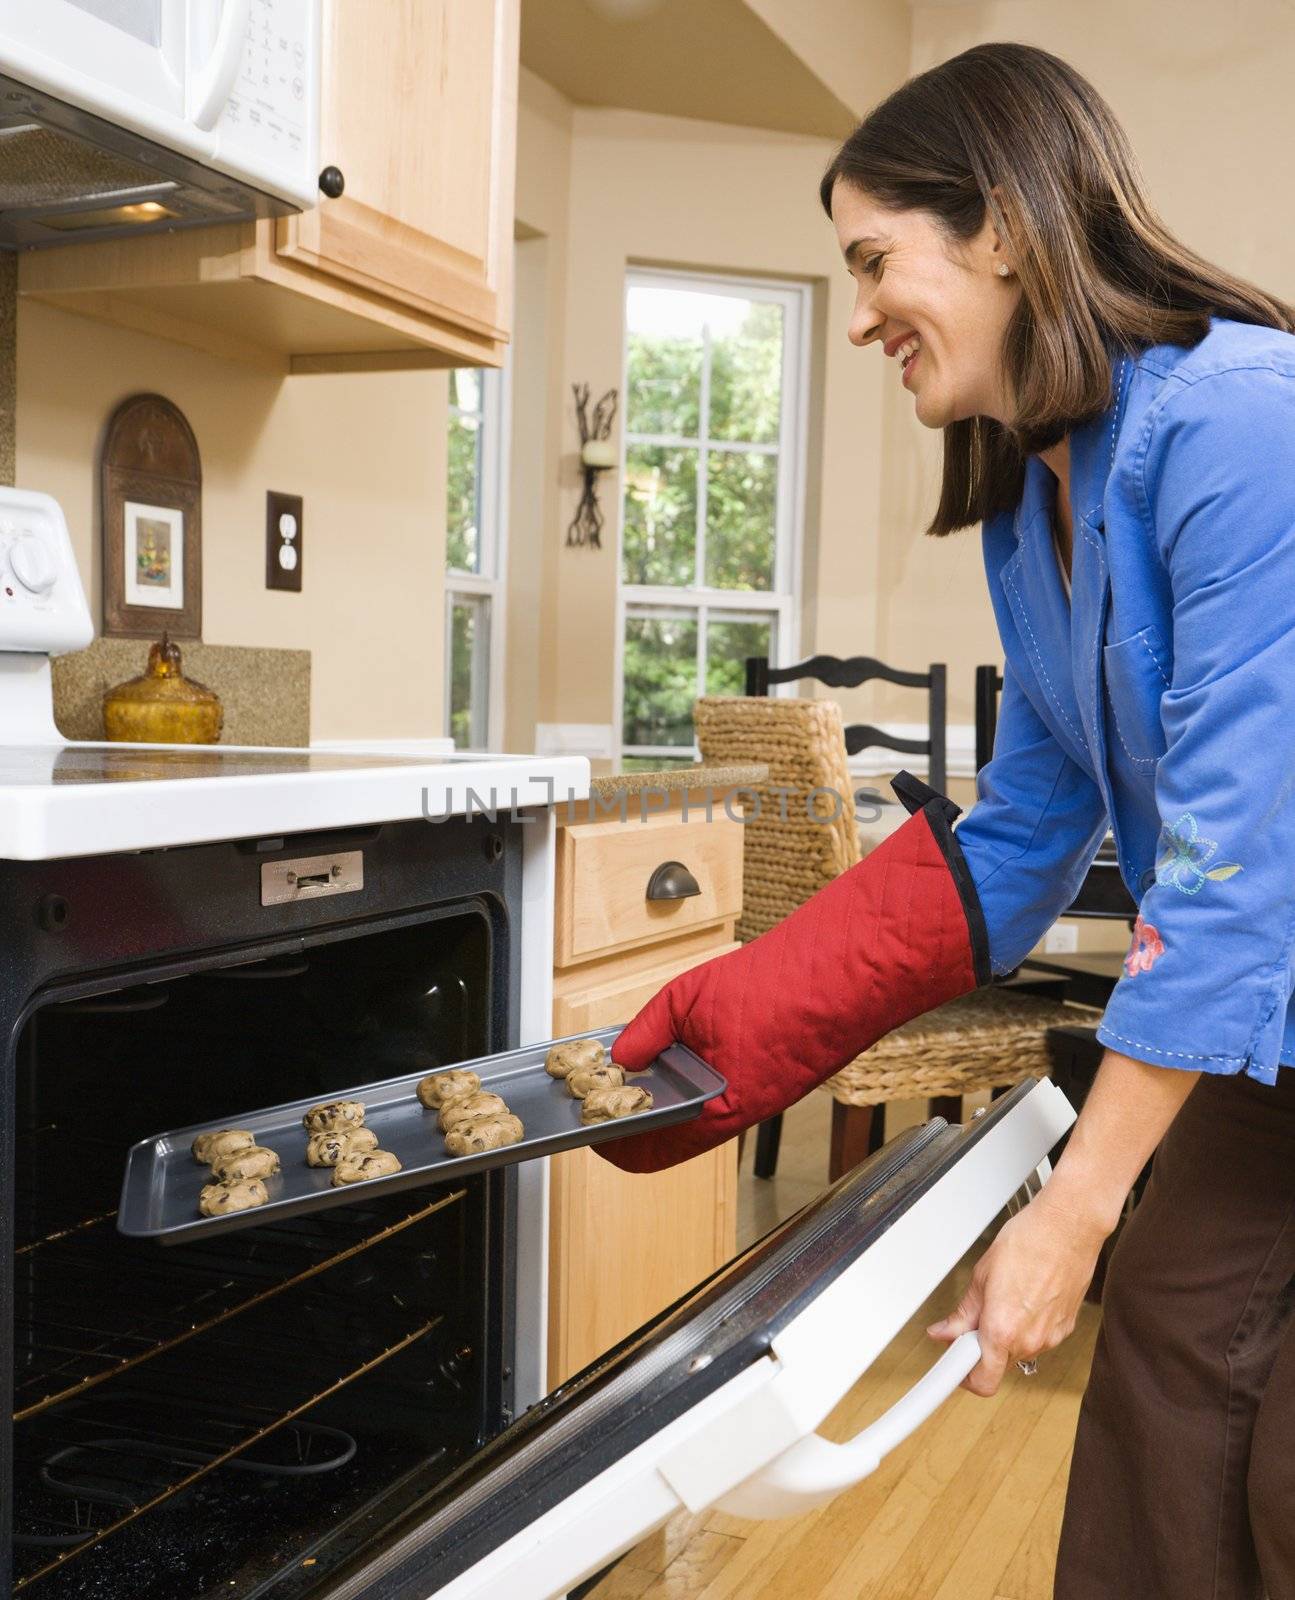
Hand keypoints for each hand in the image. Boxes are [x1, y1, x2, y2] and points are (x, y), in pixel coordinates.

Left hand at [598, 777, 988, 1173]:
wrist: (844, 973)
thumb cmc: (779, 986)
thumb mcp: (688, 999)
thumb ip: (647, 1030)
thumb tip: (620, 1053)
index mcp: (715, 1110)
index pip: (650, 1153)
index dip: (614, 1143)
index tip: (593, 1124)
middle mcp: (739, 1116)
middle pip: (671, 1138)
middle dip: (638, 1117)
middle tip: (610, 1090)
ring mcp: (760, 1100)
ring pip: (699, 1115)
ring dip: (669, 1096)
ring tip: (643, 1063)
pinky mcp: (777, 1081)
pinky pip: (726, 1094)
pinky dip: (700, 1080)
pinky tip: (688, 1049)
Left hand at [926, 1184, 1108, 1396]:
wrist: (1068, 1227)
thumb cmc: (1028, 1241)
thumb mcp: (981, 1275)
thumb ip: (962, 1313)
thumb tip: (944, 1332)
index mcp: (1002, 1330)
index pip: (981, 1382)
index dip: (962, 1375)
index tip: (953, 1364)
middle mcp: (1029, 1341)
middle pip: (998, 1363)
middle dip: (983, 1343)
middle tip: (977, 1314)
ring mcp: (1051, 1337)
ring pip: (1018, 1350)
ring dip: (1006, 1332)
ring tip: (1006, 1294)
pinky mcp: (1066, 1328)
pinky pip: (1038, 1337)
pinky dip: (1028, 1324)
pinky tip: (1026, 1294)